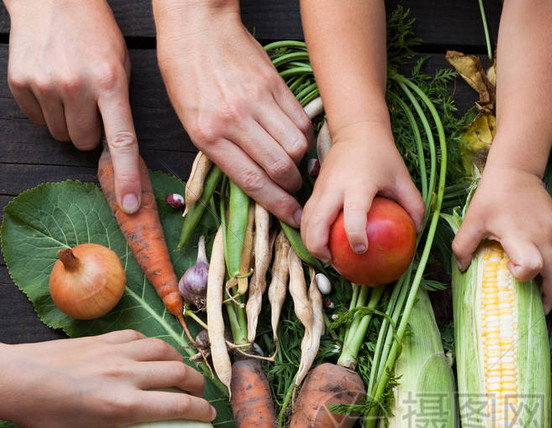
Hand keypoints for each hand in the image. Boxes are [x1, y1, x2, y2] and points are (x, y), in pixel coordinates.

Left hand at [1, 331, 213, 427]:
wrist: (16, 380)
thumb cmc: (43, 417)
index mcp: (124, 406)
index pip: (179, 405)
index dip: (202, 410)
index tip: (209, 415)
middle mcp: (127, 376)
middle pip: (180, 373)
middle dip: (197, 383)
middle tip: (199, 393)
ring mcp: (116, 354)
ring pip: (164, 350)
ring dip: (179, 360)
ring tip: (181, 371)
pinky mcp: (104, 339)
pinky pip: (140, 337)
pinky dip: (152, 346)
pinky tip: (152, 355)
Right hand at [5, 0, 141, 212]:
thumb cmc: (94, 33)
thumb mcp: (120, 65)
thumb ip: (120, 107)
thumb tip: (120, 153)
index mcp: (111, 84)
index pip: (122, 141)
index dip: (126, 177)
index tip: (129, 205)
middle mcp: (77, 85)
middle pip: (84, 142)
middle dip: (89, 130)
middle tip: (90, 103)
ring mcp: (45, 84)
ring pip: (61, 134)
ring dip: (67, 120)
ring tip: (70, 87)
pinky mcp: (20, 82)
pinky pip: (37, 119)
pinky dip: (45, 108)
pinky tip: (50, 81)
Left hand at [154, 2, 313, 226]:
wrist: (197, 25)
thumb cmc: (187, 75)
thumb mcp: (192, 122)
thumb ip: (223, 153)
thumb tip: (256, 183)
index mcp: (208, 134)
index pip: (252, 181)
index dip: (278, 205)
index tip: (293, 218)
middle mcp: (234, 119)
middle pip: (281, 168)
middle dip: (292, 187)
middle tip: (292, 189)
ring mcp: (257, 101)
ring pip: (297, 148)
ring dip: (300, 163)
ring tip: (293, 162)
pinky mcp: (274, 85)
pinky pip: (301, 122)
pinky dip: (304, 137)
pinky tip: (295, 139)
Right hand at [300, 120, 423, 261]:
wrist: (356, 130)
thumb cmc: (381, 156)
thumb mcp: (402, 177)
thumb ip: (413, 205)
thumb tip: (418, 232)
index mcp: (358, 183)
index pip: (353, 212)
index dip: (355, 233)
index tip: (361, 249)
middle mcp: (334, 188)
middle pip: (316, 223)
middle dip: (321, 249)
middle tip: (336, 263)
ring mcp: (320, 190)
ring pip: (305, 222)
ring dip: (312, 245)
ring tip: (329, 258)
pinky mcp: (313, 192)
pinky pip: (305, 217)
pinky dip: (310, 235)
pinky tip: (324, 246)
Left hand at [451, 165, 551, 311]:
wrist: (515, 170)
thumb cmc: (492, 196)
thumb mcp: (472, 221)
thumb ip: (462, 247)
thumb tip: (462, 270)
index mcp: (519, 235)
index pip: (532, 266)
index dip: (523, 275)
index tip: (508, 269)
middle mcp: (541, 235)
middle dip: (549, 295)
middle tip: (539, 307)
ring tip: (541, 289)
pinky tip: (546, 264)